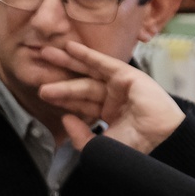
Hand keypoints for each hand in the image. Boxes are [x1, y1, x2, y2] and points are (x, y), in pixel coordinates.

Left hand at [35, 40, 184, 153]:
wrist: (158, 140)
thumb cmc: (135, 147)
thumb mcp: (99, 147)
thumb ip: (80, 137)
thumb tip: (65, 119)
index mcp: (110, 117)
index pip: (80, 105)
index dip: (62, 99)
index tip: (43, 92)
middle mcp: (114, 100)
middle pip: (81, 87)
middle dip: (59, 81)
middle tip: (36, 73)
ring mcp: (120, 87)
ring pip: (88, 73)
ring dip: (67, 62)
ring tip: (46, 54)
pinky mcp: (127, 76)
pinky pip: (103, 63)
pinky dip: (86, 54)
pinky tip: (70, 47)